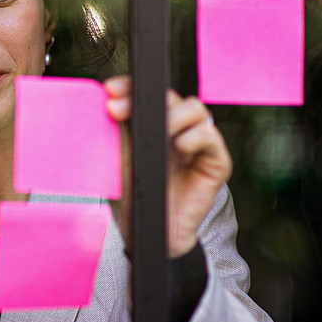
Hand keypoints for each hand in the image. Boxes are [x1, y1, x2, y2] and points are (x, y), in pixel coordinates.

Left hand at [104, 77, 231, 256]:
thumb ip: (117, 133)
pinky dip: (196, 136)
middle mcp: (178, 132)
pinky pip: (212, 137)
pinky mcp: (215, 163)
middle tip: (118, 110)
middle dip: (145, 99)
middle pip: (171, 97)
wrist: (147, 234)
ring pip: (196, 109)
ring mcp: (197, 146)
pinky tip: (179, 146)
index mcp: (154, 127)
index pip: (149, 96)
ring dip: (174, 114)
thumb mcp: (118, 160)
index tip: (110, 89)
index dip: (132, 87)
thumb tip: (106, 103)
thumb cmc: (134, 197)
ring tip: (156, 132)